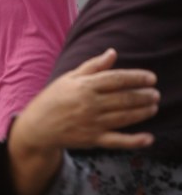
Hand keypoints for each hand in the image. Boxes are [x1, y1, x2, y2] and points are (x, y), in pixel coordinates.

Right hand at [11, 48, 158, 154]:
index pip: (116, 79)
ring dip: (142, 112)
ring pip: (124, 117)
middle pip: (123, 99)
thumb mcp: (70, 77)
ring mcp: (93, 123)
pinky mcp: (94, 140)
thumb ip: (93, 65)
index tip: (151, 78)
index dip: (136, 78)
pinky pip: (118, 141)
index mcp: (85, 86)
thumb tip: (112, 52)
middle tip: (156, 94)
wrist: (38, 125)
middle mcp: (90, 104)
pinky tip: (149, 138)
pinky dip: (134, 141)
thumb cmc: (55, 97)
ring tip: (154, 107)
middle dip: (143, 96)